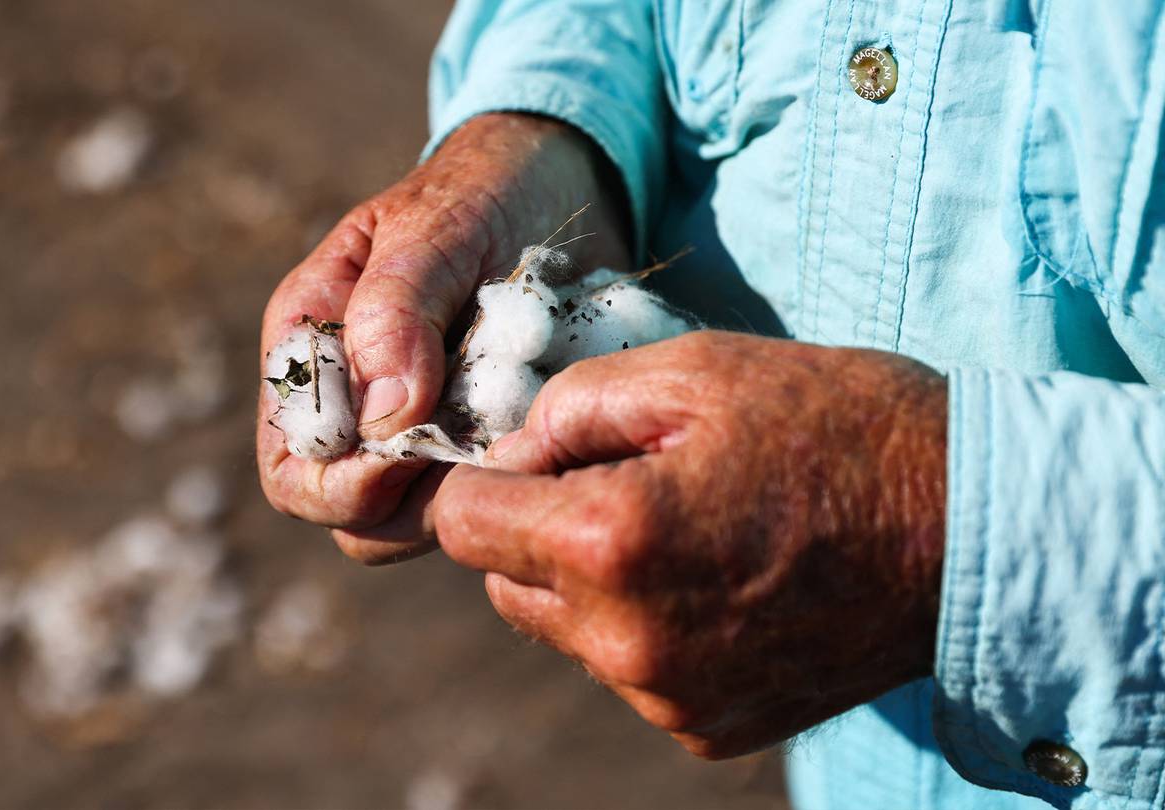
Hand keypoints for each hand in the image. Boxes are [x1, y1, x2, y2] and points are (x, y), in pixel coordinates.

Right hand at [257, 113, 629, 563]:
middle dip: (410, 506)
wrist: (563, 182)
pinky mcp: (477, 438)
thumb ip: (395, 313)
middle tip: (482, 460)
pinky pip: (478, 494)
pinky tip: (544, 438)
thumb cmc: (483, 189)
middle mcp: (354, 400)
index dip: (342, 488)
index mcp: (311, 346)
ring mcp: (418, 428)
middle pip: (350, 514)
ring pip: (414, 519)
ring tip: (518, 441)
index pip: (294, 466)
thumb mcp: (434, 230)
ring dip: (465, 497)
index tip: (412, 461)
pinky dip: (508, 482)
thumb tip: (380, 420)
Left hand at [433, 331, 946, 757]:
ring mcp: (669, 697)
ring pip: (566, 631)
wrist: (974, 530)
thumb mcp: (694, 371)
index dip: (488, 476)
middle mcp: (627, 642)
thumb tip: (509, 455)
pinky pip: (632, 672)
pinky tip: (722, 578)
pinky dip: (650, 627)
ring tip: (688, 526)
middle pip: (504, 585)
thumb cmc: (837, 428)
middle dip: (536, 529)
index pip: (462, 522)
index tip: (541, 454)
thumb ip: (568, 407)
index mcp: (611, 543)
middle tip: (625, 478)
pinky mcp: (709, 729)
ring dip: (592, 581)